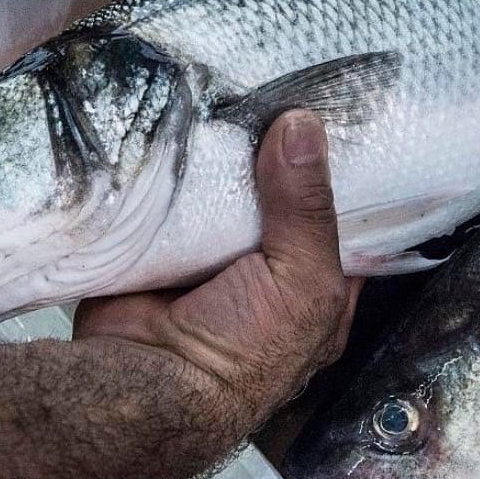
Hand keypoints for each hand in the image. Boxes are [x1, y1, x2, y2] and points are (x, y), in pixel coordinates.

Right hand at [74, 109, 362, 437]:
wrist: (138, 383)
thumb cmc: (242, 348)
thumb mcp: (301, 282)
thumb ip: (307, 207)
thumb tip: (303, 125)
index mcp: (316, 288)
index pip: (340, 220)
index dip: (340, 172)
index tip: (337, 114)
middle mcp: (269, 270)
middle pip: (281, 197)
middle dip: (277, 153)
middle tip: (277, 95)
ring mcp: (215, 254)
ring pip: (230, 191)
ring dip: (228, 155)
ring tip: (234, 98)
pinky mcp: (168, 241)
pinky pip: (183, 193)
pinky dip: (185, 166)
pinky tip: (190, 124)